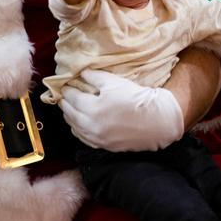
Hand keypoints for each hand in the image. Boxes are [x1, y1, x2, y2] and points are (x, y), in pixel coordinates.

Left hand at [59, 70, 183, 151]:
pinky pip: (85, 138)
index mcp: (92, 108)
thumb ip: (94, 77)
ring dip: (70, 117)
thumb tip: (82, 74)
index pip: (72, 98)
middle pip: (70, 114)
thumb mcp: (114, 82)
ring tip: (69, 109)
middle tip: (63, 96)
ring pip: (75, 128)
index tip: (65, 85)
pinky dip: (79, 130)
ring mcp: (98, 138)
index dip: (67, 90)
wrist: (157, 120)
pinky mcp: (105, 146)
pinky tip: (79, 125)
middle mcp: (91, 126)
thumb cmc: (136, 98)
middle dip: (65, 104)